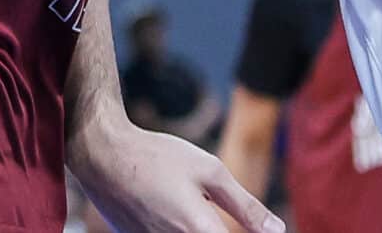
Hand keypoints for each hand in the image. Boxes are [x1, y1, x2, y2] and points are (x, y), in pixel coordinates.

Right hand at [72, 120, 279, 232]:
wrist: (102, 157)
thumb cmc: (159, 158)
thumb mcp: (209, 171)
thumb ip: (245, 206)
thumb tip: (278, 231)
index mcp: (200, 231)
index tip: (258, 229)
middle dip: (219, 229)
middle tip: (213, 209)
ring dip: (200, 228)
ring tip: (193, 204)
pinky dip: (180, 228)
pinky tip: (173, 208)